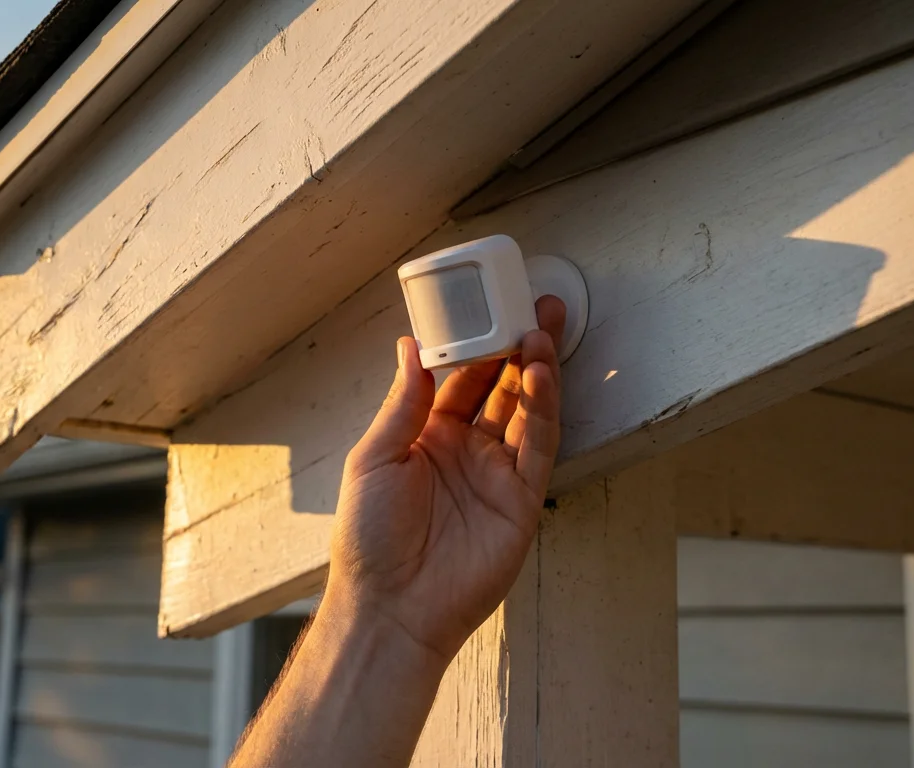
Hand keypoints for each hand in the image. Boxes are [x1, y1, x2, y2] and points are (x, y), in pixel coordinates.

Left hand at [324, 296, 565, 662]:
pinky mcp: (521, 501)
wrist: (390, 606)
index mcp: (427, 437)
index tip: (488, 307)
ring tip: (541, 329)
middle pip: (502, 387)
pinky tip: (541, 375)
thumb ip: (403, 402)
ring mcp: (497, 475)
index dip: (477, 344)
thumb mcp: (374, 458)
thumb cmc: (369, 538)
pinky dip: (544, 410)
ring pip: (525, 411)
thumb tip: (412, 345)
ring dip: (536, 370)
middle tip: (534, 305)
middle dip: (518, 346)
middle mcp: (466, 451)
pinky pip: (538, 447)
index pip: (461, 380)